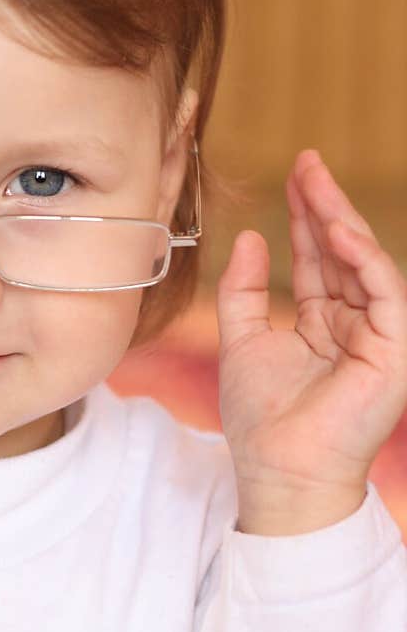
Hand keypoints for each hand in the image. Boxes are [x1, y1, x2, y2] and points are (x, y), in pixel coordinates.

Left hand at [215, 149, 406, 533]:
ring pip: (365, 264)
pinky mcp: (394, 350)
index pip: (317, 258)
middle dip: (325, 204)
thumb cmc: (260, 419)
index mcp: (323, 323)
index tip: (293, 172)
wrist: (278, 470)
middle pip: (341, 252)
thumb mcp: (241, 340)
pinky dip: (362, 257)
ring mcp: (378, 336)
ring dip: (341, 220)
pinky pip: (384, 291)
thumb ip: (244, 290)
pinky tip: (336, 229)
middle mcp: (355, 324)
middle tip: (307, 161)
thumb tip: (251, 235)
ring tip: (316, 183)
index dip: (305, 215)